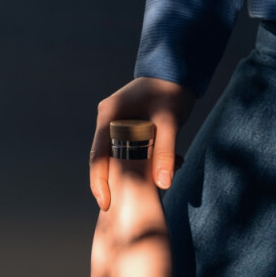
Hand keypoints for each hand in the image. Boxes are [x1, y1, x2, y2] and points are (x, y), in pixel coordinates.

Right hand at [90, 77, 195, 210]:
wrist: (177, 72)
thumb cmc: (171, 92)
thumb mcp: (170, 122)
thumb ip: (165, 152)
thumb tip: (163, 185)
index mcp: (109, 116)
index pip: (98, 156)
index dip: (99, 182)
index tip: (105, 204)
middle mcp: (107, 120)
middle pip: (105, 159)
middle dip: (118, 182)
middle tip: (129, 204)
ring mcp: (116, 123)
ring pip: (120, 156)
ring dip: (137, 172)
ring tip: (156, 184)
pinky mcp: (129, 127)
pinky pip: (131, 150)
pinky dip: (146, 162)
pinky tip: (166, 167)